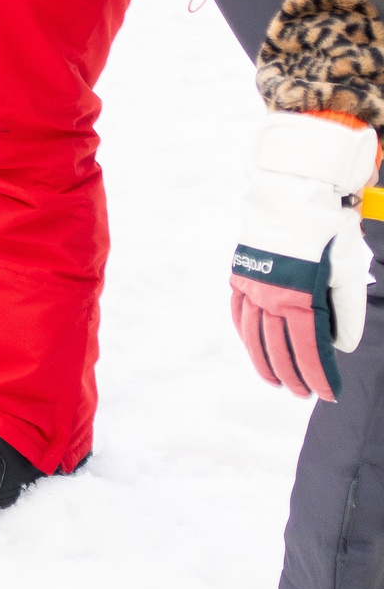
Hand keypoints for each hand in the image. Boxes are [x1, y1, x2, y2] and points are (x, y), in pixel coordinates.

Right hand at [231, 111, 377, 401]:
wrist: (291, 194)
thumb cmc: (326, 231)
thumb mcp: (348, 271)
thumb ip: (346, 312)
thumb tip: (341, 345)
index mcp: (299, 299)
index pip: (309, 349)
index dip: (319, 375)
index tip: (329, 393)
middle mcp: (270, 298)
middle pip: (279, 349)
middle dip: (294, 376)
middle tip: (304, 394)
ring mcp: (251, 288)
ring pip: (254, 337)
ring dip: (265, 363)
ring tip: (276, 382)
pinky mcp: (241, 276)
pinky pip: (239, 314)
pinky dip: (246, 334)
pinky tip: (252, 345)